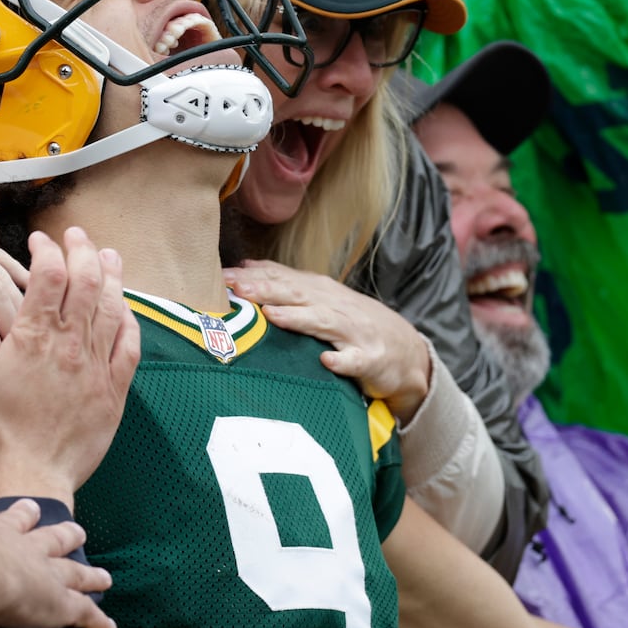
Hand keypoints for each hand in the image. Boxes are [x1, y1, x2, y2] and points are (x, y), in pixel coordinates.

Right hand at [0, 228, 138, 506]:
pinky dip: (129, 321)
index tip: (40, 241)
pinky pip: (129, 347)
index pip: (49, 275)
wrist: (30, 478)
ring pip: (113, 308)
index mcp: (33, 338)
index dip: (47, 250)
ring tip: (109, 255)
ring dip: (112, 276)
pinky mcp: (113, 392)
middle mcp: (70, 346)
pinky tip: (126, 309)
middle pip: (87, 282)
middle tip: (77, 235)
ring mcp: (96, 367)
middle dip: (83, 250)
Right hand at [0, 498, 115, 627]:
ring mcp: (46, 574)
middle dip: (67, 536)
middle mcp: (26, 548)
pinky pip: (85, 614)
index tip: (32, 508)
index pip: (13, 519)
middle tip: (79, 531)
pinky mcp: (59, 604)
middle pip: (54, 538)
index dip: (24, 515)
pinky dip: (98, 622)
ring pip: (76, 573)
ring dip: (91, 575)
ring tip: (105, 577)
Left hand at [224, 260, 430, 421]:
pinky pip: (354, 361)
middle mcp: (334, 307)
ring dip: (297, 318)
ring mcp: (353, 333)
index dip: (252, 277)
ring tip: (271, 315)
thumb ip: (286, 284)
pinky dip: (341, 360)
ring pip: (322, 322)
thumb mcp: (321, 298)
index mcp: (319, 292)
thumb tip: (246, 266)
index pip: (282, 279)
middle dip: (266, 290)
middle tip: (237, 288)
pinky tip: (327, 360)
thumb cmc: (354, 324)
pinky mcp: (369, 359)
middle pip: (296, 295)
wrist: (406, 350)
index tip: (221, 277)